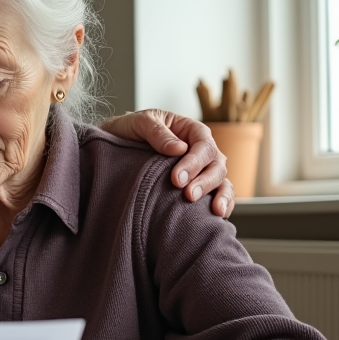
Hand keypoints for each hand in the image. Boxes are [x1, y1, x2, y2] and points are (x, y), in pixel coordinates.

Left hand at [99, 109, 234, 217]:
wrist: (114, 145)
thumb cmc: (130, 130)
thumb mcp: (139, 123)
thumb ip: (157, 132)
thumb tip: (179, 149)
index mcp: (191, 131)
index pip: (203, 145)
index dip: (194, 162)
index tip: (177, 178)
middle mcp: (201, 150)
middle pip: (216, 165)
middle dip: (205, 181)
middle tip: (189, 195)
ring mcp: (201, 169)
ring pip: (221, 181)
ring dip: (220, 195)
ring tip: (215, 211)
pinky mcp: (197, 186)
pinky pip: (218, 194)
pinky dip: (224, 204)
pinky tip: (219, 216)